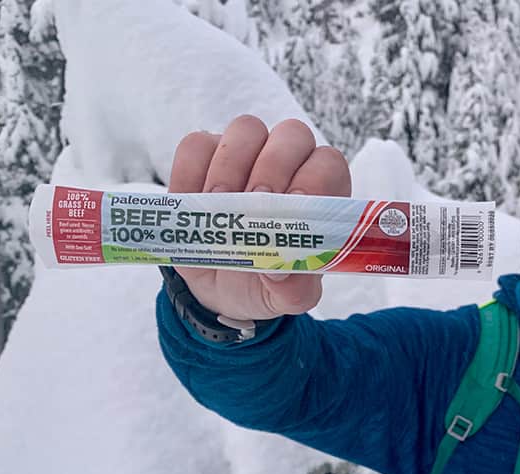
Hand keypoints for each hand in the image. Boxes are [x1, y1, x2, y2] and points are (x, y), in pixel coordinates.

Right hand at [168, 115, 350, 319]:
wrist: (223, 290)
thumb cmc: (267, 283)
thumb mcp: (288, 297)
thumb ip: (294, 287)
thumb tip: (279, 273)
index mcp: (322, 193)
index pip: (329, 164)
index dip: (314, 179)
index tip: (294, 207)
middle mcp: (290, 164)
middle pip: (291, 135)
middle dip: (273, 168)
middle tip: (253, 206)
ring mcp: (247, 154)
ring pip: (245, 129)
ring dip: (230, 167)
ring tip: (219, 208)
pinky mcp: (204, 157)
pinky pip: (197, 144)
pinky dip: (191, 172)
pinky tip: (192, 204)